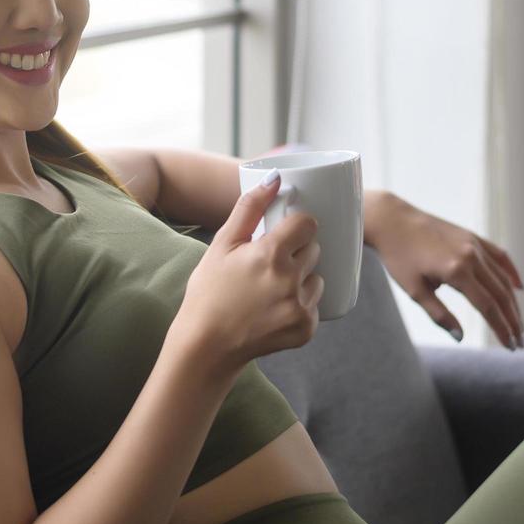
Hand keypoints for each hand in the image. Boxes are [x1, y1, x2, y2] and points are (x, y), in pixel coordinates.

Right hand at [167, 171, 324, 375]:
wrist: (206, 345)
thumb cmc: (209, 291)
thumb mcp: (222, 245)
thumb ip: (249, 208)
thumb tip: (275, 178)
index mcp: (269, 254)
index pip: (307, 224)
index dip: (295, 227)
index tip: (282, 235)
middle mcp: (289, 280)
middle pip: (314, 249)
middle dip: (296, 252)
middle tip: (268, 265)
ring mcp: (299, 307)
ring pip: (316, 277)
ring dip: (301, 279)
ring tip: (270, 289)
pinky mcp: (306, 329)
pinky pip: (314, 305)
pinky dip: (299, 305)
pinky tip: (274, 310)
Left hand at [369, 195, 523, 348]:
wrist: (392, 221)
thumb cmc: (398, 257)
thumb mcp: (414, 290)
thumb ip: (439, 314)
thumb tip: (460, 337)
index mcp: (456, 271)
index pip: (488, 307)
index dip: (501, 329)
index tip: (511, 346)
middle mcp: (471, 256)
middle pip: (501, 294)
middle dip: (512, 320)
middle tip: (520, 340)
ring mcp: (474, 244)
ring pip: (502, 278)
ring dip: (513, 302)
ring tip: (518, 322)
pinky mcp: (472, 236)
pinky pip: (499, 256)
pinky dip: (511, 272)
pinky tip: (519, 287)